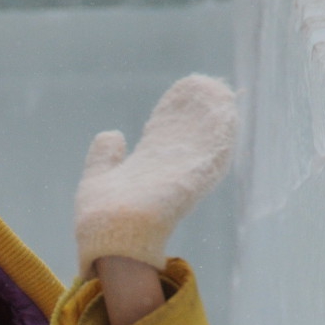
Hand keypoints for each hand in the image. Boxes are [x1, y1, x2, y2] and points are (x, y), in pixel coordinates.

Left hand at [74, 74, 235, 276]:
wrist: (111, 239)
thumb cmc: (102, 220)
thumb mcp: (98, 178)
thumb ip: (104, 157)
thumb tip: (112, 133)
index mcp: (146, 174)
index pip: (163, 141)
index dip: (170, 120)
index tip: (175, 99)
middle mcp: (167, 175)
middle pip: (186, 138)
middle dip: (195, 113)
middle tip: (205, 85)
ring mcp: (183, 178)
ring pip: (204, 142)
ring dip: (213, 115)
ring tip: (220, 89)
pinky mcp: (195, 179)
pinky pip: (213, 150)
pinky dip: (220, 128)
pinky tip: (226, 104)